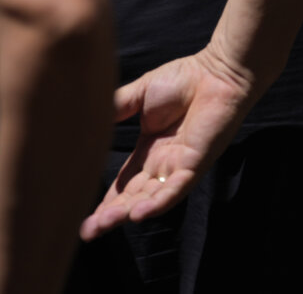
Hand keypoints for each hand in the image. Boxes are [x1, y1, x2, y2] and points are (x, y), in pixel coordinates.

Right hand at [78, 44, 259, 239]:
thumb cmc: (184, 79)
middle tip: (87, 232)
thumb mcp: (140, 94)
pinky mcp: (195, 164)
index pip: (124, 184)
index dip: (106, 201)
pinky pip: (175, 189)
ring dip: (128, 212)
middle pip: (133, 197)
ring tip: (104, 225)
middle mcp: (162, 164)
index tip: (85, 218)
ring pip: (150, 198)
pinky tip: (138, 214)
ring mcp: (179, 166)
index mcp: (148, 150)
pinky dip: (158, 202)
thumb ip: (116, 107)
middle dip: (111, 215)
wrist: (218, 71)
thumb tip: (86, 117)